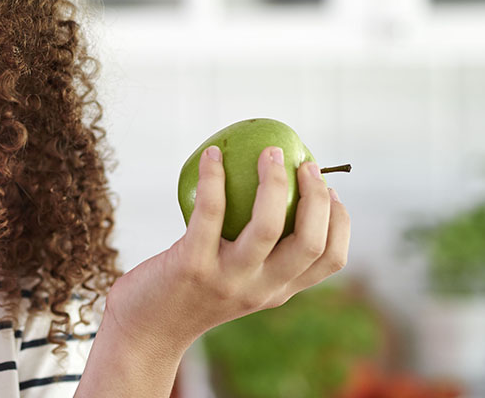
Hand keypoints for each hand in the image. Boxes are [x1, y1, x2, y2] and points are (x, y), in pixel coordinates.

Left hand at [82, 145, 350, 393]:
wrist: (144, 331)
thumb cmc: (187, 294)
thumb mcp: (234, 281)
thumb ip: (255, 255)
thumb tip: (272, 193)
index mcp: (277, 291)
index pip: (329, 260)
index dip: (340, 221)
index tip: (332, 191)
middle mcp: (259, 289)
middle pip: (310, 242)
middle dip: (316, 196)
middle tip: (305, 163)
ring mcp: (227, 279)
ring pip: (268, 226)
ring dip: (274, 182)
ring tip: (269, 151)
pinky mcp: (192, 265)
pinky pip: (210, 211)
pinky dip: (214, 177)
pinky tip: (211, 154)